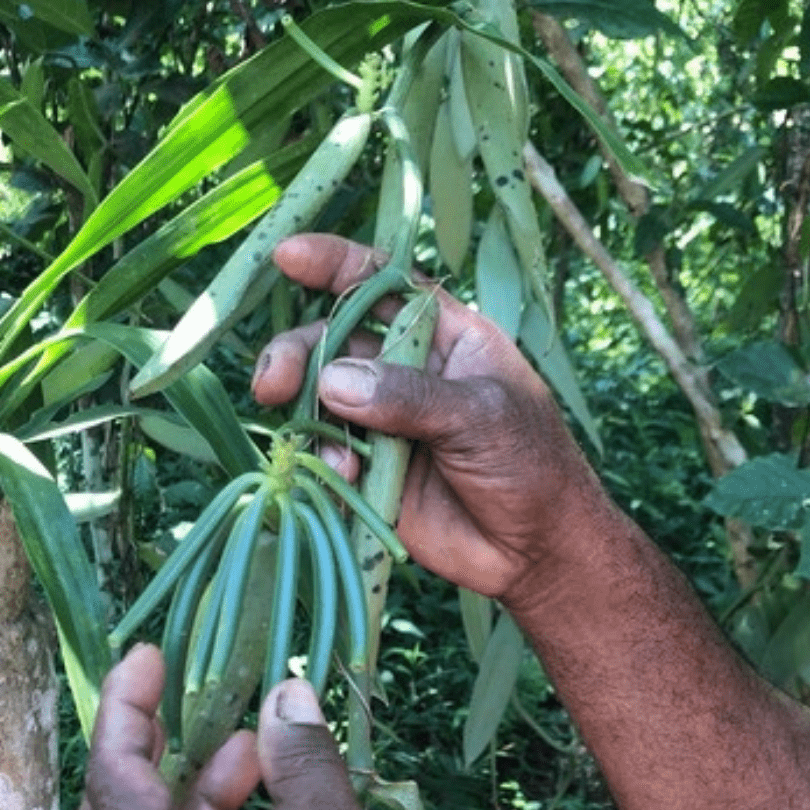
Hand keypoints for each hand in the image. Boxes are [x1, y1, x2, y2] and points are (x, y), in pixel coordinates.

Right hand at [253, 234, 601, 614]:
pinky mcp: (370, 473)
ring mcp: (384, 423)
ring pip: (319, 400)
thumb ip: (409, 396)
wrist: (536, 550)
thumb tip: (333, 381)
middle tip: (272, 384)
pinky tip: (342, 479)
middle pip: (333, 341)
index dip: (334, 265)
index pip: (383, 283)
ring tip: (333, 455)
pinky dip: (322, 465)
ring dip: (306, 418)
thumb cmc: (531, 465)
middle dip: (297, 355)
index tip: (286, 259)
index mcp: (445, 336)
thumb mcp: (480, 416)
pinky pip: (326, 457)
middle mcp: (406, 372)